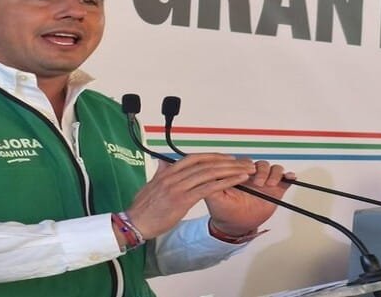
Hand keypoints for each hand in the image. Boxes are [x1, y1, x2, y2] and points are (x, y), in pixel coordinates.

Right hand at [125, 153, 255, 238]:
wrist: (134, 224)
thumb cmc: (143, 209)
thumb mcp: (150, 186)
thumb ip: (160, 174)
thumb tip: (163, 163)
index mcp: (167, 172)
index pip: (194, 158)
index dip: (212, 156)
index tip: (226, 158)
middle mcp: (173, 176)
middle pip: (205, 163)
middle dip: (226, 162)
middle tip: (242, 163)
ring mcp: (178, 187)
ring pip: (209, 173)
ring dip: (230, 171)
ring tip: (245, 171)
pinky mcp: (182, 200)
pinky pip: (208, 188)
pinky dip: (225, 183)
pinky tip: (237, 182)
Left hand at [205, 159, 294, 235]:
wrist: (235, 226)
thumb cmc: (224, 210)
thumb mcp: (214, 198)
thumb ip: (213, 184)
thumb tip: (214, 171)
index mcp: (238, 173)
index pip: (244, 162)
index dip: (246, 166)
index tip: (246, 174)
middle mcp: (252, 175)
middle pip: (260, 163)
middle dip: (261, 170)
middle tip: (258, 182)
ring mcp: (264, 181)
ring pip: (273, 168)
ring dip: (273, 173)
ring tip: (269, 185)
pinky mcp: (275, 189)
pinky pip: (285, 179)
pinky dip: (288, 176)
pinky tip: (289, 178)